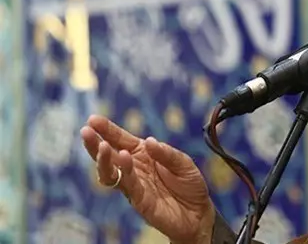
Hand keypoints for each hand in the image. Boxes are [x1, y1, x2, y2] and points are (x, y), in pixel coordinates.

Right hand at [80, 115, 214, 243]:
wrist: (198, 212)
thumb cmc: (188, 184)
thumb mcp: (182, 162)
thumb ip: (166, 153)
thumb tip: (149, 141)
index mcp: (142, 154)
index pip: (120, 140)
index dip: (107, 130)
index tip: (93, 119)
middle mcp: (134, 169)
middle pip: (109, 156)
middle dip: (96, 144)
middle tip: (86, 132)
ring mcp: (134, 186)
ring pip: (111, 174)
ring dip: (104, 160)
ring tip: (103, 146)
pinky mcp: (140, 201)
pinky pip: (129, 186)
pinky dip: (125, 173)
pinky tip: (124, 159)